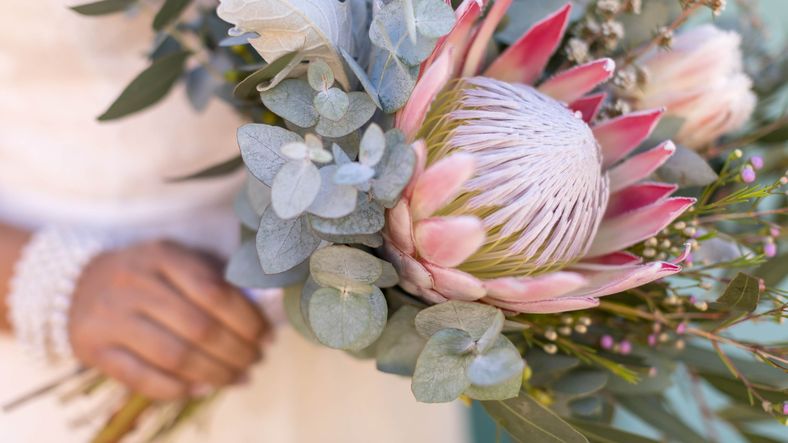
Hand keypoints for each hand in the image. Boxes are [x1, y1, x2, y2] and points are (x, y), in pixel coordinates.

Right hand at [69, 240, 270, 400]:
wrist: (75, 283)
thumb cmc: (146, 275)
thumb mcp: (177, 261)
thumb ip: (215, 279)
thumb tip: (262, 312)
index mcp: (163, 256)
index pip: (215, 292)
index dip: (248, 320)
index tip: (267, 336)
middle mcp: (134, 284)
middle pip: (199, 328)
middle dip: (237, 351)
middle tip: (256, 360)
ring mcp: (110, 317)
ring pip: (175, 356)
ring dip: (215, 373)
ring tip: (239, 378)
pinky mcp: (93, 349)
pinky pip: (142, 378)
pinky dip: (178, 389)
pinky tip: (203, 388)